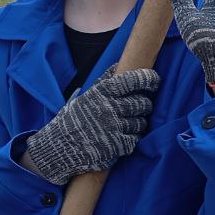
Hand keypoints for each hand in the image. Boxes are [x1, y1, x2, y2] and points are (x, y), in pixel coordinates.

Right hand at [25, 65, 159, 184]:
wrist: (59, 148)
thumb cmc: (73, 120)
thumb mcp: (85, 96)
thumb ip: (103, 82)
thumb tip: (119, 66)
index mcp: (101, 92)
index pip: (133, 80)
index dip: (148, 78)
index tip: (155, 80)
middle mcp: (109, 107)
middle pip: (142, 103)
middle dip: (144, 105)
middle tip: (140, 107)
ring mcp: (114, 127)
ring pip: (141, 122)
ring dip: (138, 123)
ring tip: (127, 124)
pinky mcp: (117, 145)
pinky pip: (136, 138)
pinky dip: (133, 138)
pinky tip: (123, 137)